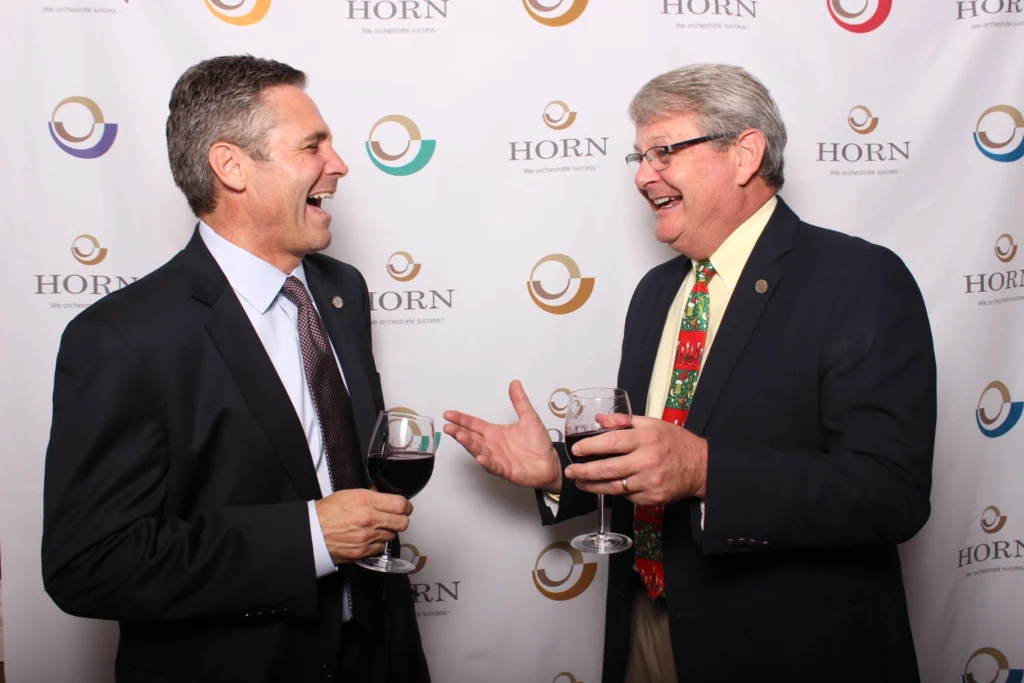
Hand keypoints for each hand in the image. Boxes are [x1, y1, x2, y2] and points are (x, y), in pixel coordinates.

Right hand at [315, 489, 412, 563]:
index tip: (405, 507)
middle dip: (401, 519)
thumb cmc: (327, 513)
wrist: (312, 533)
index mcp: (366, 501)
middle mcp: (369, 519)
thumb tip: (385, 496)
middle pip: (402, 522)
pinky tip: (369, 537)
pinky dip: (378, 543)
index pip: (400, 504)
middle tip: (395, 518)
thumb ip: (371, 496)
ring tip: (376, 527)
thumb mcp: (350, 494)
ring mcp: (367, 537)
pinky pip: (381, 547)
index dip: (406, 506)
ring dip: (388, 531)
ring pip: (392, 535)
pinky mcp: (363, 552)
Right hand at [443, 380, 561, 491]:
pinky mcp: (506, 470)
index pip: (474, 424)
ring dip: (469, 445)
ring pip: (479, 451)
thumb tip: (515, 383)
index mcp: (495, 433)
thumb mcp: (529, 418)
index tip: (448, 414)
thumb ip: (520, 401)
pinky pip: (494, 467)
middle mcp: (492, 445)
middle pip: (471, 438)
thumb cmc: (538, 444)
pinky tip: (481, 458)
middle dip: (459, 432)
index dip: (461, 419)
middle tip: (448, 427)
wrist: (550, 463)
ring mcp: (497, 459)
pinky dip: (487, 463)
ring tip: (460, 437)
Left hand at [565, 413, 707, 505]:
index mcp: (646, 438)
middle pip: (608, 469)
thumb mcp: (652, 423)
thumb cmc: (675, 442)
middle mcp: (647, 460)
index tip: (576, 450)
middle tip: (571, 471)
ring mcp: (650, 481)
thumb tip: (599, 418)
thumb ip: (624, 420)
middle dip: (584, 471)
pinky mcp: (653, 498)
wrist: (701, 467)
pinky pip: (628, 496)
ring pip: (614, 487)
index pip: (611, 442)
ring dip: (593, 486)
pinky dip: (617, 491)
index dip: (590, 447)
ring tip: (580, 482)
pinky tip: (608, 487)